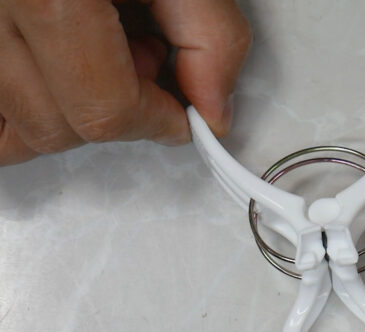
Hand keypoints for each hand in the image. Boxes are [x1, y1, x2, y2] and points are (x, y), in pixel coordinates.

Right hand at [0, 0, 251, 165]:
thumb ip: (208, 36)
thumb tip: (214, 111)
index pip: (104, 110)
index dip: (159, 119)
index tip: (186, 109)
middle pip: (54, 128)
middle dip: (116, 114)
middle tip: (143, 57)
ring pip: (10, 131)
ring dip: (65, 111)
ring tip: (95, 47)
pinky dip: (22, 111)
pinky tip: (57, 72)